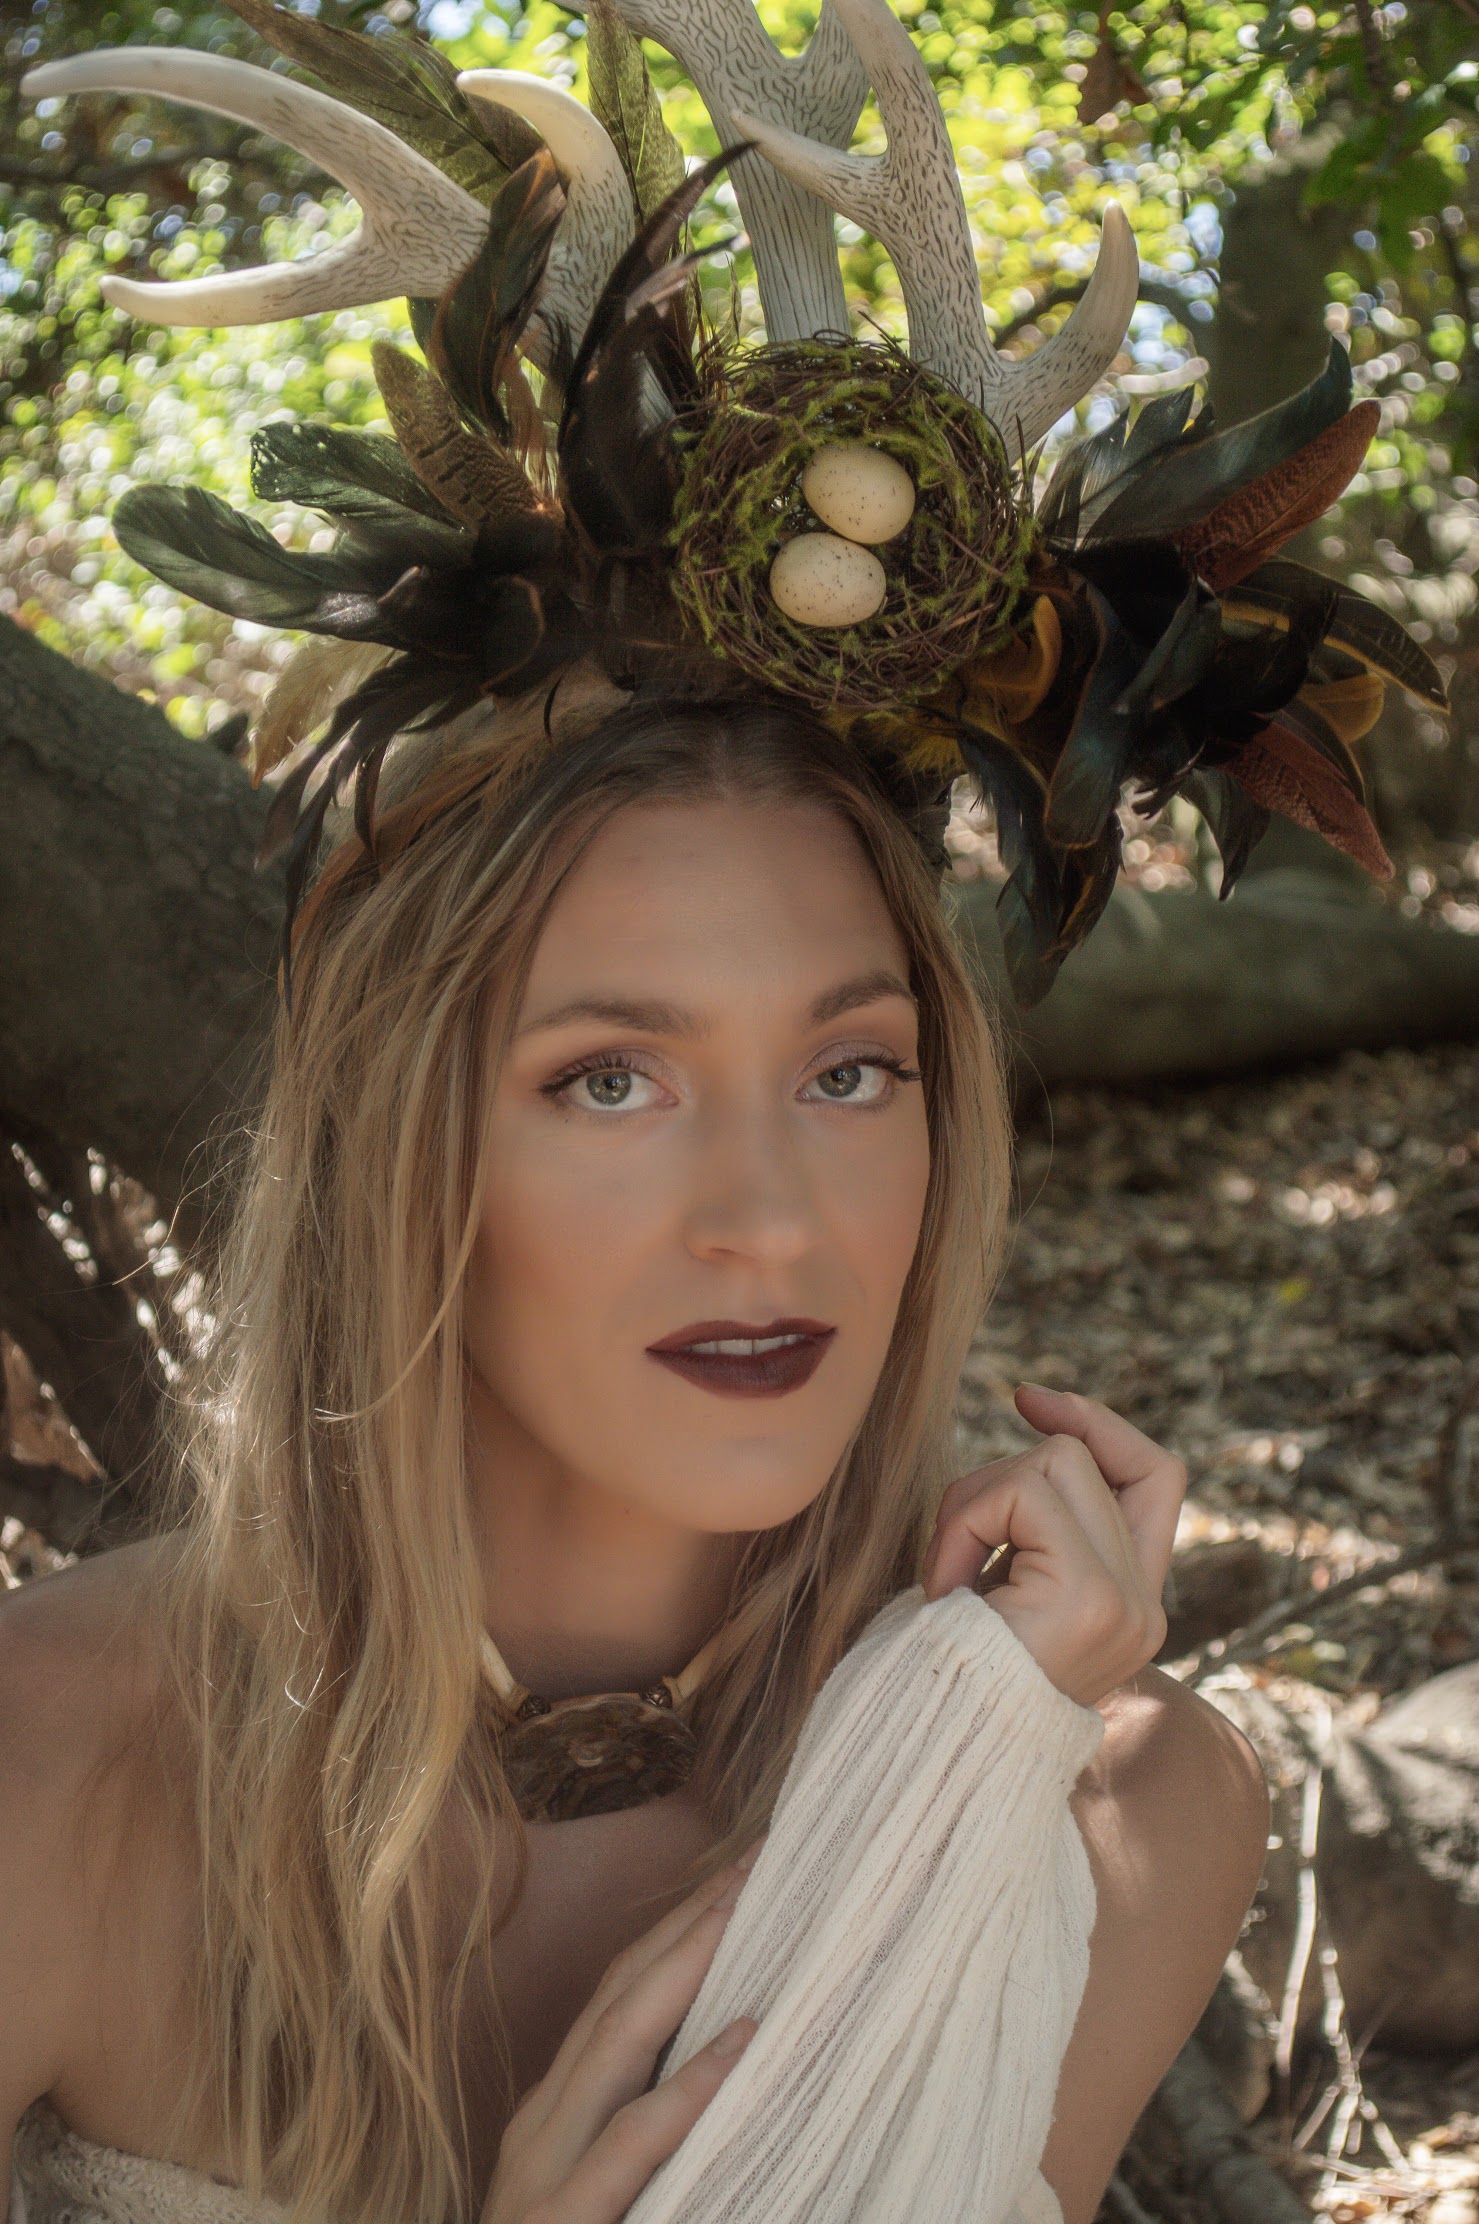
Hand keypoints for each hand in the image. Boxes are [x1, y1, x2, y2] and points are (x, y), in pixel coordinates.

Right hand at [481, 1843, 764, 2223]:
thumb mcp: (592, 2191)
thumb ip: (636, 2132)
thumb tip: (727, 2061)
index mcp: (553, 2114)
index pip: (615, 1998)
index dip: (671, 1932)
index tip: (733, 1877)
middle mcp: (542, 2125)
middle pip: (618, 1997)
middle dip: (685, 1923)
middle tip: (754, 1863)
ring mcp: (543, 2171)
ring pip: (618, 2043)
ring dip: (686, 1969)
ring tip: (744, 1914)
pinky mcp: (563, 2222)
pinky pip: (632, 2143)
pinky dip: (688, 2087)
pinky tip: (740, 2045)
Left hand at [920, 1385, 1184, 1706]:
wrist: (934, 1757)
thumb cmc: (947, 1674)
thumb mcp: (1004, 1588)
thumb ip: (1039, 1526)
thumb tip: (1045, 1421)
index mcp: (1131, 1602)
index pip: (1157, 1476)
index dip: (1101, 1425)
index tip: (1029, 1401)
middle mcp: (1144, 1605)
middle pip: (1083, 1459)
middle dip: (997, 1480)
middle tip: (952, 1550)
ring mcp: (1126, 1602)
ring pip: (1055, 1461)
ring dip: (975, 1503)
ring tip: (947, 1577)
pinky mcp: (1092, 1596)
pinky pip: (1021, 1493)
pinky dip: (966, 1522)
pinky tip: (945, 1586)